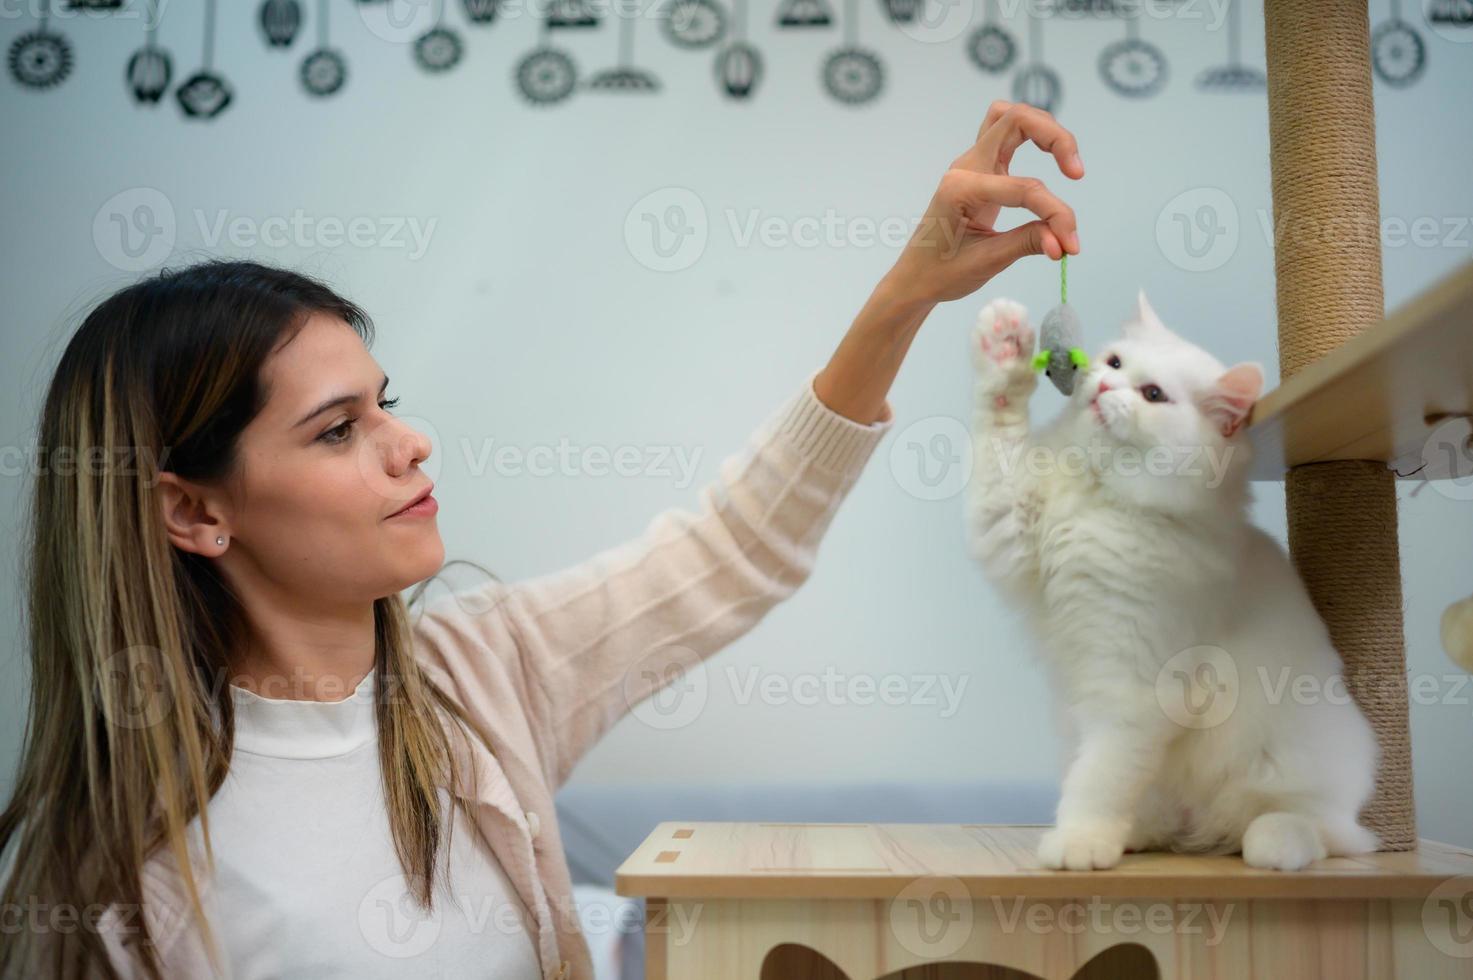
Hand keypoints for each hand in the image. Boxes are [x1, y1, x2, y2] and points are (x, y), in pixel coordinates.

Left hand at [883, 100, 1083, 306]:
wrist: (914, 279)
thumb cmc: (941, 272)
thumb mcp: (986, 262)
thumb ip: (1027, 243)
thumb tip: (1064, 241)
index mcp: (959, 189)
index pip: (1023, 188)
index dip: (1055, 214)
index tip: (1071, 244)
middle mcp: (964, 168)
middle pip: (1015, 119)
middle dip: (1055, 137)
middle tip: (1077, 174)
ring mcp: (971, 165)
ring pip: (1009, 118)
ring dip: (1044, 129)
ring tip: (1068, 161)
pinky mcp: (981, 171)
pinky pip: (1006, 135)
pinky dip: (1033, 137)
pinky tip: (1050, 157)